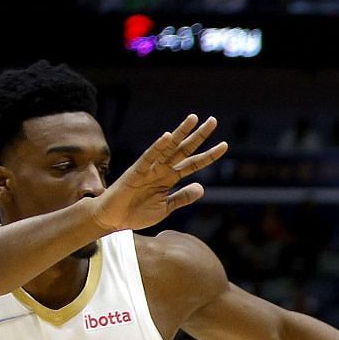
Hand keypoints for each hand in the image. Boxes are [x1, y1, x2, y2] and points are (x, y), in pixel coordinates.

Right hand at [90, 114, 228, 231]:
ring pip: (168, 148)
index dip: (209, 155)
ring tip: (194, 119)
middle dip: (199, 136)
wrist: (114, 220)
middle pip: (184, 150)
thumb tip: (201, 188)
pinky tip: (167, 137)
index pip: (193, 163)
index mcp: (169, 178)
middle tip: (213, 121)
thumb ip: (182, 197)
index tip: (224, 145)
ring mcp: (149, 169)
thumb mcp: (166, 207)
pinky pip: (148, 158)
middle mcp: (161, 170)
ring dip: (180, 133)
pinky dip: (157, 147)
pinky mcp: (136, 172)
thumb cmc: (137, 213)